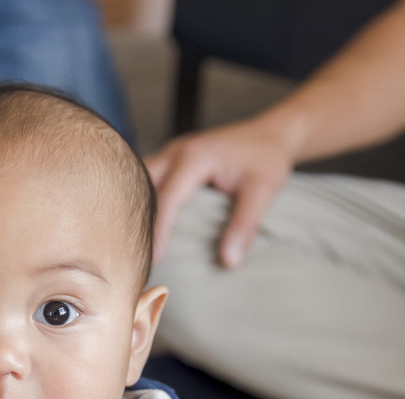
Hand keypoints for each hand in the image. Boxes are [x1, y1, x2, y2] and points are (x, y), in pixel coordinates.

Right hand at [145, 117, 295, 266]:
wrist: (270, 132)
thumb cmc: (267, 158)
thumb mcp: (263, 190)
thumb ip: (245, 225)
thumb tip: (229, 261)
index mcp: (194, 157)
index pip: (167, 198)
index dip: (158, 230)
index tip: (154, 259)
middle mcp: (175, 152)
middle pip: (140, 187)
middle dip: (134, 218)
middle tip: (134, 253)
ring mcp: (170, 154)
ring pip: (138, 182)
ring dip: (134, 208)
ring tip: (134, 242)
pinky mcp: (170, 160)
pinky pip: (146, 181)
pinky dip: (141, 201)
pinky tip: (143, 225)